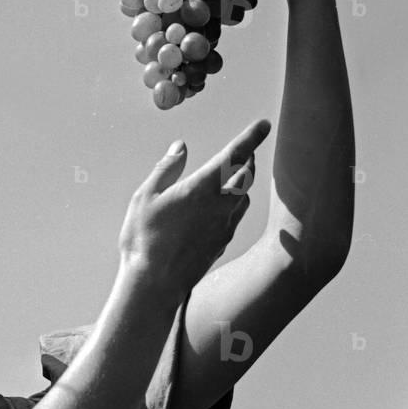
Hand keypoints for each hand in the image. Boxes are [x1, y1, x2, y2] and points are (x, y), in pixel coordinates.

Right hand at [118, 118, 271, 296]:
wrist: (155, 284)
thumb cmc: (144, 239)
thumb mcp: (145, 197)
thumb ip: (166, 169)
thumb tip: (180, 147)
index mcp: (201, 189)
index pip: (234, 155)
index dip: (250, 137)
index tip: (263, 124)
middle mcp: (220, 206)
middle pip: (246, 175)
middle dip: (248, 159)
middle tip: (245, 150)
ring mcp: (224, 227)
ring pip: (244, 197)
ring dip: (243, 183)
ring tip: (234, 176)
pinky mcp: (222, 243)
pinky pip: (236, 217)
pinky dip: (235, 204)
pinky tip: (222, 207)